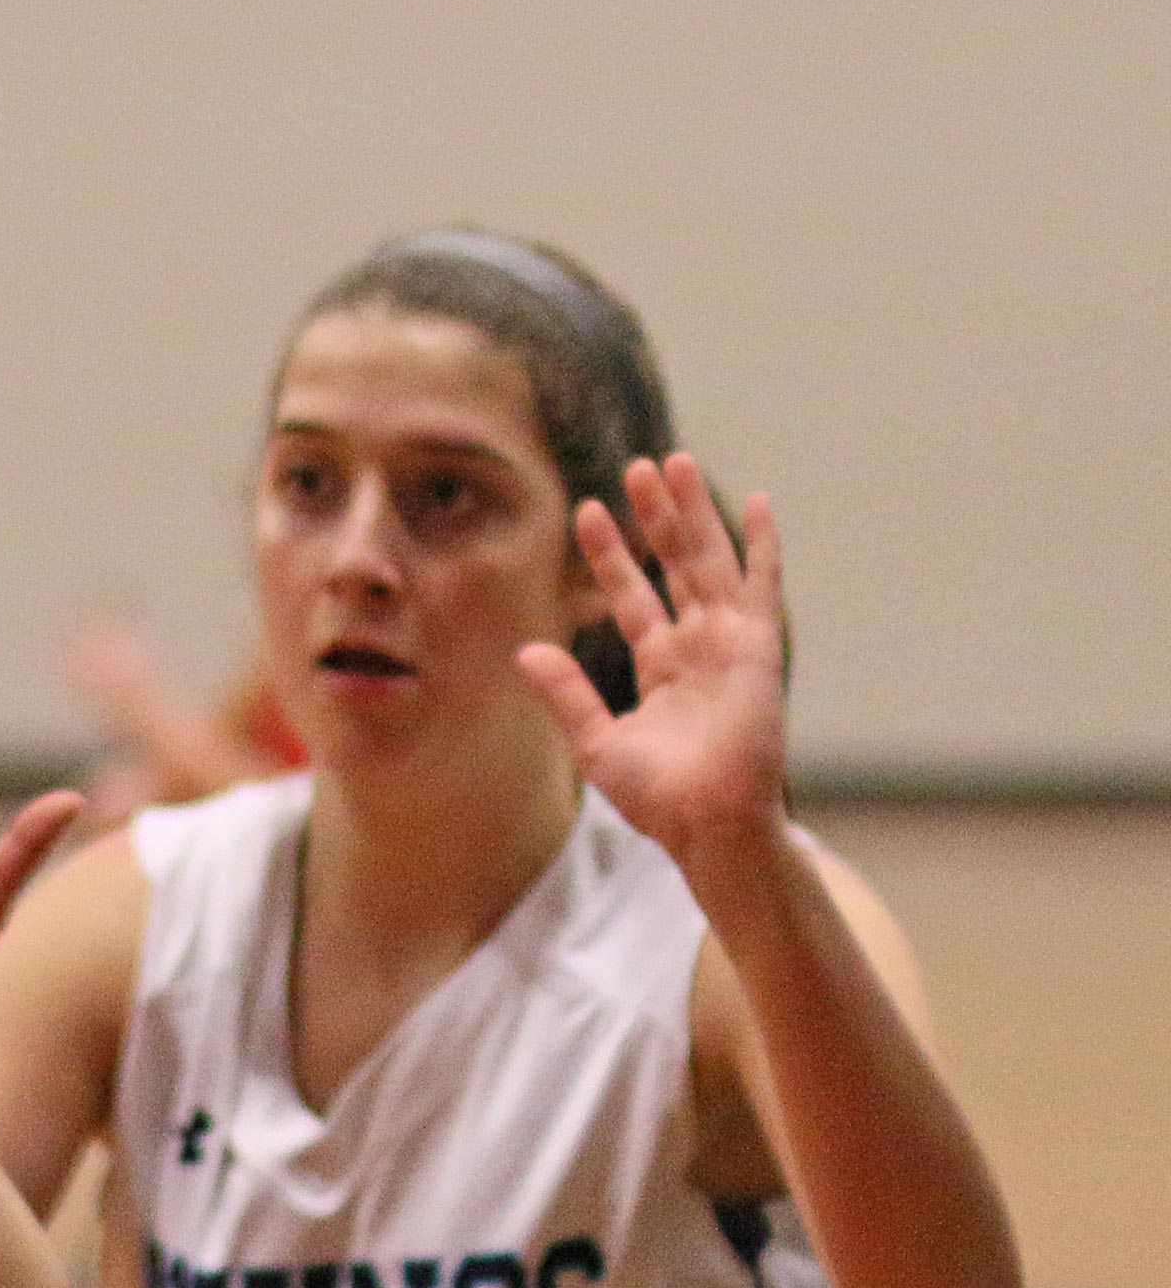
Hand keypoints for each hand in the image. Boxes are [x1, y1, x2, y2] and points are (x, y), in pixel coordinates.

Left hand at [520, 455, 788, 880]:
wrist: (705, 823)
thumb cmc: (657, 797)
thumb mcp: (595, 740)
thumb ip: (566, 692)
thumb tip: (526, 651)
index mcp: (661, 667)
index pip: (632, 595)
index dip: (610, 555)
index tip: (586, 512)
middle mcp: (696, 647)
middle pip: (672, 565)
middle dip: (654, 517)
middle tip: (636, 467)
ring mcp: (728, 643)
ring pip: (708, 561)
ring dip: (694, 513)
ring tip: (674, 465)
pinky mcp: (757, 648)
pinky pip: (762, 586)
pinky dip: (761, 545)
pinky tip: (756, 503)